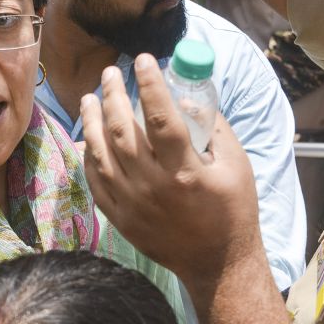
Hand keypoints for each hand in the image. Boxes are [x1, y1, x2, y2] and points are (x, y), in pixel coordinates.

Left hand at [80, 54, 261, 286]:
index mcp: (185, 171)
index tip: (143, 59)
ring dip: (92, 121)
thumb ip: (214, 128)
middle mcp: (153, 186)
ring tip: (90, 97)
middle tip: (110, 72)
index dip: (150, 84)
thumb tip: (189, 96)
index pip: (160, 117)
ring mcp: (131, 204)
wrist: (217, 264)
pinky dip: (88, 156)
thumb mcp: (236, 165)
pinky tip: (87, 137)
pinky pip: (95, 181)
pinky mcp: (120, 218)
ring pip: (101, 154)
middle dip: (112, 95)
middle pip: (122, 131)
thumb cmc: (233, 210)